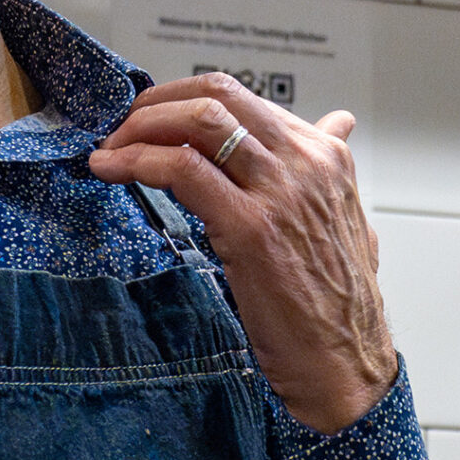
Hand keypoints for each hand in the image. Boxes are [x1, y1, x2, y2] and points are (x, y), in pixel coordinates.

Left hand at [86, 75, 393, 432]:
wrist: (346, 365)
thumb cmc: (339, 304)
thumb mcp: (348, 217)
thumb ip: (335, 165)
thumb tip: (338, 123)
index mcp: (324, 155)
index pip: (239, 97)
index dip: (181, 101)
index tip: (147, 121)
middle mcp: (306, 162)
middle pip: (216, 95)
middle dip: (155, 103)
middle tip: (121, 127)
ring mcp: (280, 192)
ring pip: (199, 121)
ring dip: (140, 127)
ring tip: (110, 149)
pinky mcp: (252, 228)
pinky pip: (183, 170)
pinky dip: (138, 161)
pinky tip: (113, 171)